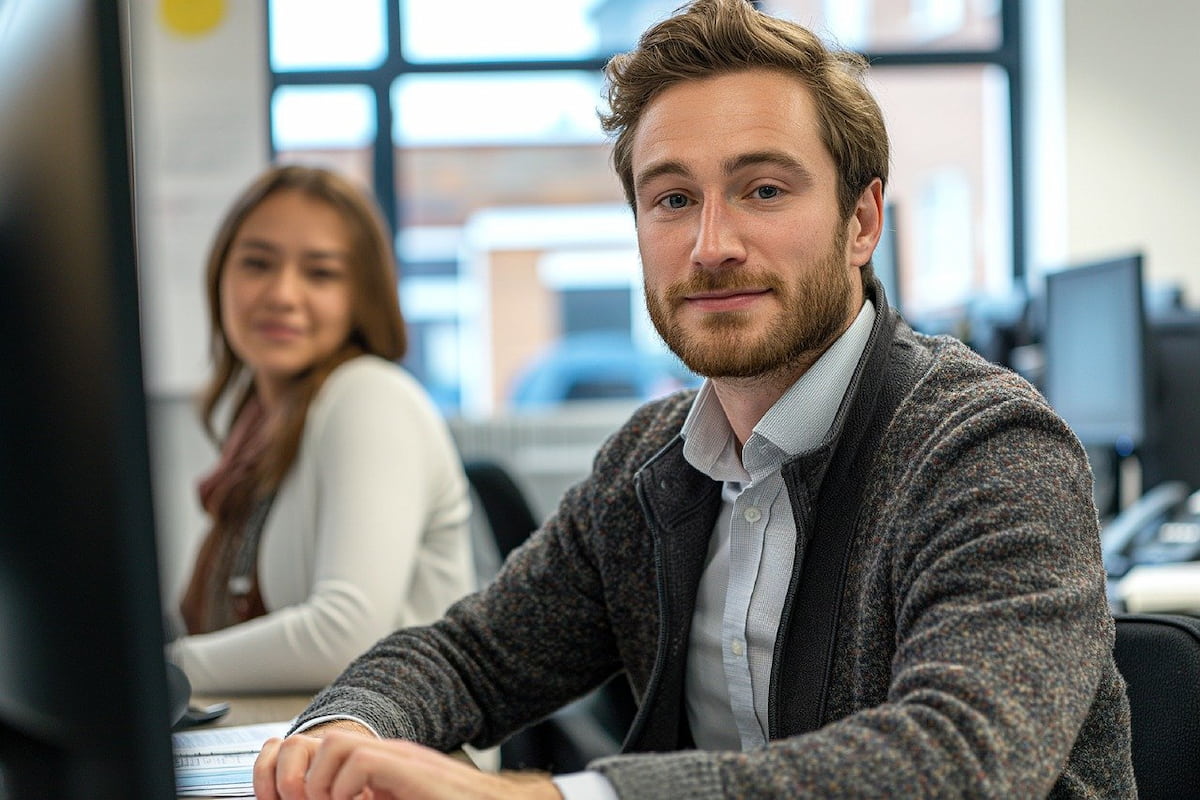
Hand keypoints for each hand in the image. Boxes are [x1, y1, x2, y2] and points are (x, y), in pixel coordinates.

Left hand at [254, 730, 562, 799]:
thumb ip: (373, 798)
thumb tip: (337, 799)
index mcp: (384, 772)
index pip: (331, 756)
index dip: (308, 782)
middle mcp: (389, 759)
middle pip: (328, 743)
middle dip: (308, 778)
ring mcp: (400, 760)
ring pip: (336, 744)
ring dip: (322, 780)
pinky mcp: (410, 769)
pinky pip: (358, 758)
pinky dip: (344, 785)